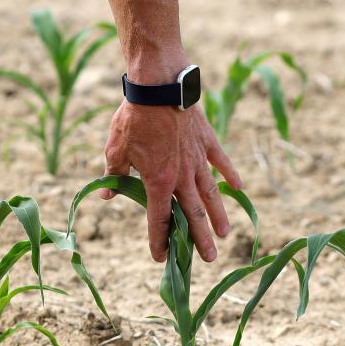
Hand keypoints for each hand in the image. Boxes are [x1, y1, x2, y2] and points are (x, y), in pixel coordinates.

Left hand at [102, 100, 242, 262]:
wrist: (158, 85)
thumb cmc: (133, 118)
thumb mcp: (115, 149)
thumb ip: (114, 175)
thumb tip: (106, 195)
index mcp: (157, 182)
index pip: (159, 219)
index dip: (159, 240)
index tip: (161, 257)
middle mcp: (181, 176)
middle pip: (192, 215)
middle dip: (199, 239)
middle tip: (210, 260)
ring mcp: (198, 159)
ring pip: (210, 194)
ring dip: (218, 215)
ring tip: (225, 234)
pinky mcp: (207, 141)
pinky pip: (221, 161)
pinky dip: (230, 174)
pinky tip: (239, 188)